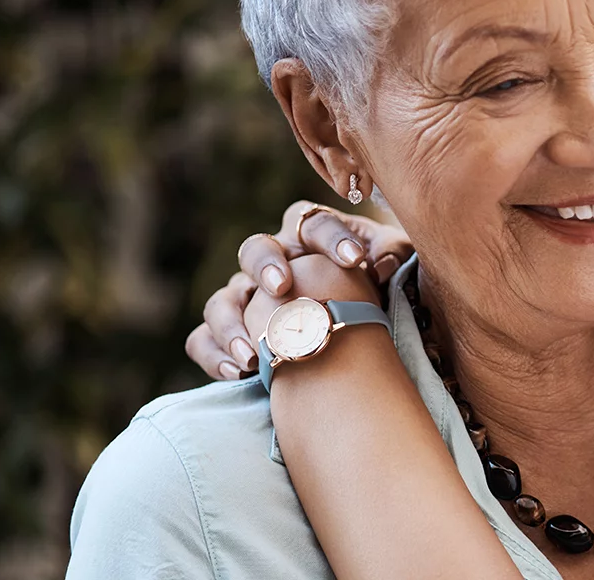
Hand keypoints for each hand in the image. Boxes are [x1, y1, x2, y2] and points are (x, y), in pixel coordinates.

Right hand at [186, 201, 412, 379]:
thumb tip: (383, 265)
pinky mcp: (230, 333)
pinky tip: (238, 372)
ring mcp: (245, 297)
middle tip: (281, 287)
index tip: (356, 259)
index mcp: (309, 236)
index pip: (313, 222)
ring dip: (233, 323)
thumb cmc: (372, 287)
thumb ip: (390, 255)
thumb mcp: (390, 266)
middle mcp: (272, 262)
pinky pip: (203, 340)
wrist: (353, 331)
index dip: (332, 238)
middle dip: (266, 265)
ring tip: (254, 352)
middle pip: (255, 249)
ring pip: (223, 300)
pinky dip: (214, 355)